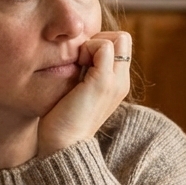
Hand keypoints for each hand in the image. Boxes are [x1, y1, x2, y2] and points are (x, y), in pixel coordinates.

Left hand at [36, 31, 131, 157]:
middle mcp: (121, 82)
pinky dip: (87, 49)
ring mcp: (116, 82)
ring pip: (118, 39)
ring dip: (93, 44)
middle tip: (80, 60)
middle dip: (99, 40)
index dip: (99, 44)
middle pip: (123, 38)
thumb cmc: (62, 121)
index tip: (80, 61)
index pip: (119, 45)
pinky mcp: (104, 82)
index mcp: (117, 84)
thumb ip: (83, 73)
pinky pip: (104, 47)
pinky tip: (76, 67)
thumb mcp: (77, 91)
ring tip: (78, 65)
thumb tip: (74, 53)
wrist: (63, 146)